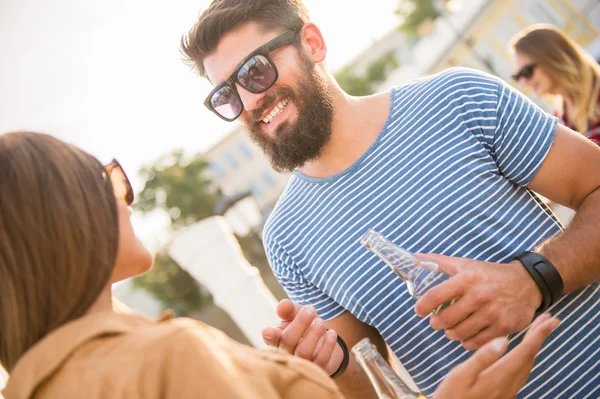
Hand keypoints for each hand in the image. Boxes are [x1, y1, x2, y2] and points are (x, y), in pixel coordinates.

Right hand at [261, 299, 343, 374]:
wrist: (324, 342)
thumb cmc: (305, 326)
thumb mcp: (296, 314)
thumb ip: (289, 308)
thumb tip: (283, 305)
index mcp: (278, 340)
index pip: (270, 339)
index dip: (269, 335)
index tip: (269, 330)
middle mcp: (286, 354)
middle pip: (288, 342)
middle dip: (300, 323)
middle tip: (310, 310)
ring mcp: (301, 365)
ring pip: (304, 352)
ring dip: (314, 334)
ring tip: (321, 322)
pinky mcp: (317, 371)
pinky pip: (321, 360)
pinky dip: (328, 345)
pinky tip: (332, 333)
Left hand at [415, 254, 542, 349]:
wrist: (526, 283)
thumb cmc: (490, 274)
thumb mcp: (466, 264)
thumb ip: (439, 262)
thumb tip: (416, 258)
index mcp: (467, 279)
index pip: (435, 296)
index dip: (422, 306)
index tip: (419, 311)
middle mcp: (479, 296)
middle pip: (445, 319)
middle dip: (436, 323)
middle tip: (436, 322)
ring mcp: (492, 313)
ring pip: (459, 333)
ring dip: (450, 333)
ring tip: (450, 329)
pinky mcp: (503, 327)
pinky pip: (476, 342)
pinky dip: (467, 341)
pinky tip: (466, 335)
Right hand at [433, 314, 558, 398]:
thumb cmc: (451, 396)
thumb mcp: (461, 375)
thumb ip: (482, 358)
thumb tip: (503, 340)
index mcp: (499, 377)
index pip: (524, 352)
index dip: (537, 335)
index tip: (549, 321)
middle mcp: (508, 385)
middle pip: (529, 358)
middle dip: (539, 337)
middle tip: (548, 320)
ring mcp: (508, 391)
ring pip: (527, 366)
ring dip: (533, 347)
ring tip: (537, 332)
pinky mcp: (504, 394)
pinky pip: (521, 372)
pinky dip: (526, 357)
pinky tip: (521, 354)